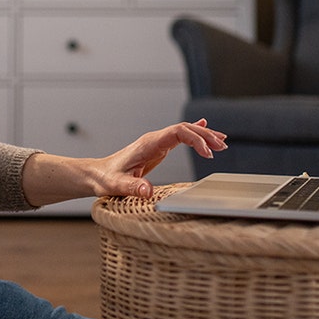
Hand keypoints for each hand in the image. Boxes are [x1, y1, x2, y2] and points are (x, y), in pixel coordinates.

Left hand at [91, 119, 226, 199]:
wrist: (96, 174)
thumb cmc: (105, 179)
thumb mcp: (117, 185)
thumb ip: (133, 187)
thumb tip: (149, 191)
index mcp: (148, 143)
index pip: (178, 132)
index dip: (196, 139)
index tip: (208, 153)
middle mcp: (154, 139)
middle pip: (185, 129)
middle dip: (205, 135)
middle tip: (222, 146)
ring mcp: (156, 143)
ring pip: (184, 131)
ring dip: (203, 135)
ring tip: (221, 141)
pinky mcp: (156, 149)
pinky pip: (179, 137)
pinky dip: (194, 134)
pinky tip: (204, 127)